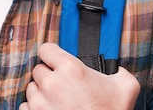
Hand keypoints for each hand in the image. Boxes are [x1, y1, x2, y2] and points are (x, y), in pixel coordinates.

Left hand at [20, 43, 139, 109]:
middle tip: (62, 85)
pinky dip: (35, 107)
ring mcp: (41, 102)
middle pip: (38, 70)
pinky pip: (26, 106)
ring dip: (41, 92)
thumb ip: (118, 69)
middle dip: (49, 76)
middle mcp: (52, 83)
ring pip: (31, 88)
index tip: (56, 60)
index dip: (52, 54)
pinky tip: (49, 109)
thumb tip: (115, 66)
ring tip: (58, 99)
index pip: (45, 49)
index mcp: (71, 69)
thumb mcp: (126, 87)